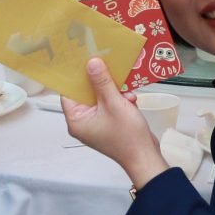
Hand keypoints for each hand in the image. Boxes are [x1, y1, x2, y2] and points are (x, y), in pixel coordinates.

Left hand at [61, 58, 167, 190]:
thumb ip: (101, 82)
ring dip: (114, 92)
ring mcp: (96, 123)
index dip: (76, 75)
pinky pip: (110, 104)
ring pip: (100, 96)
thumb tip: (91, 63)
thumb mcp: (114, 103)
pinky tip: (130, 100)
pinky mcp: (109, 123)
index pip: (69, 92)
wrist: (145, 156)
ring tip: (125, 94)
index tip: (83, 59)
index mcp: (76, 120)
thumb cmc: (127, 136)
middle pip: (86, 92)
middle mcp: (83, 122)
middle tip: (108, 67)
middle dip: (101, 82)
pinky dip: (120, 100)